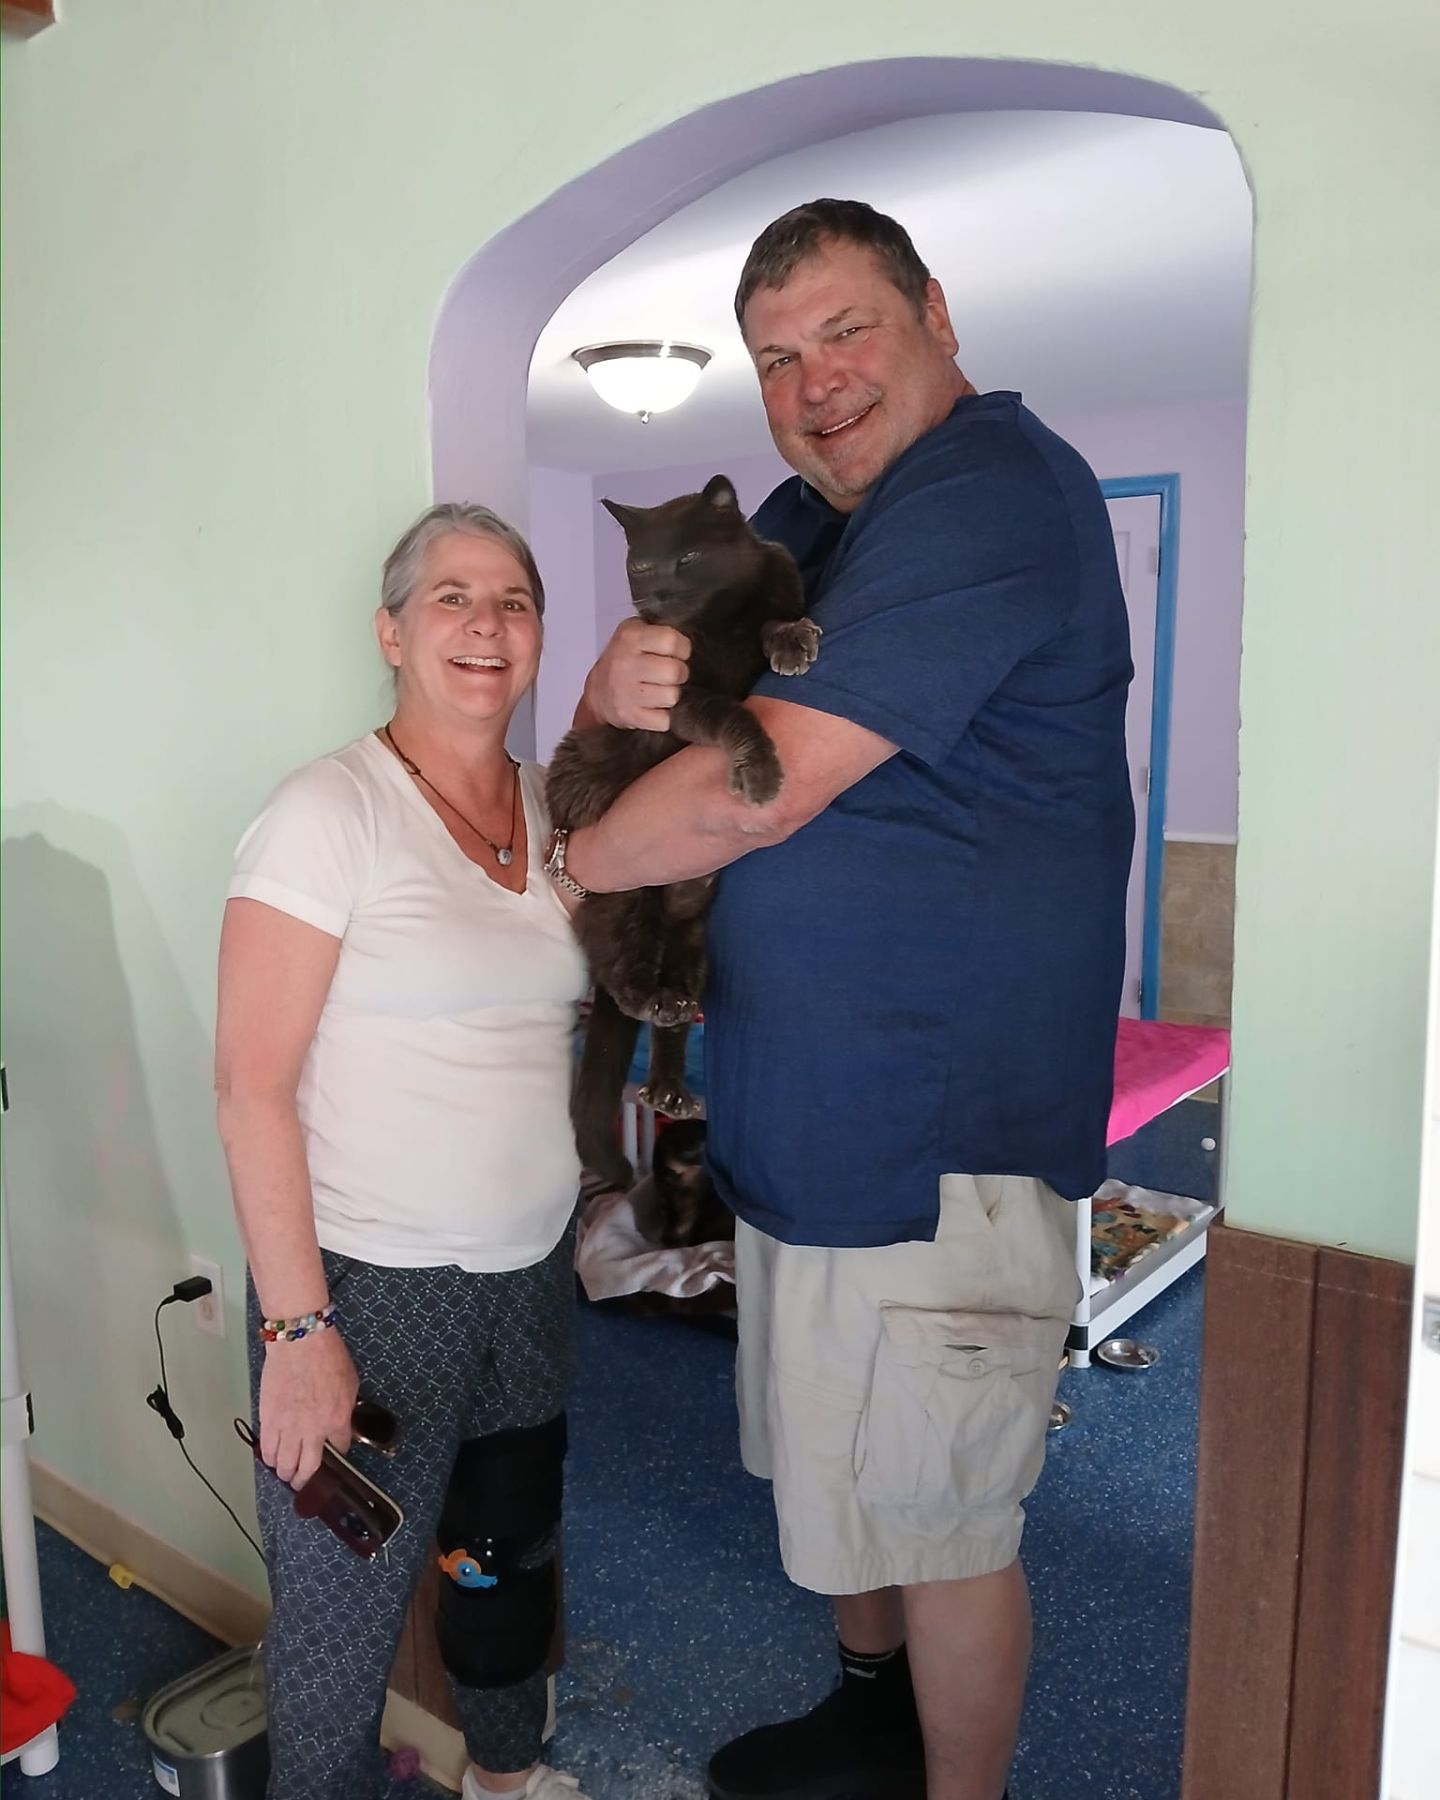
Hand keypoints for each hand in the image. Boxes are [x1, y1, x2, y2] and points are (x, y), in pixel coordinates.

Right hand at [259, 1327, 357, 1489]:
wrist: (300, 1341)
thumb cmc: (328, 1356)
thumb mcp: (350, 1384)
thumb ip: (345, 1410)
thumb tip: (340, 1426)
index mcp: (336, 1420)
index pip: (339, 1451)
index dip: (337, 1455)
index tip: (334, 1456)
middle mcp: (312, 1430)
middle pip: (307, 1468)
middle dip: (305, 1479)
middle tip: (303, 1482)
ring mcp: (288, 1426)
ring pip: (284, 1464)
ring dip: (285, 1473)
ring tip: (287, 1474)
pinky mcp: (268, 1419)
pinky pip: (267, 1448)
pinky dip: (269, 1458)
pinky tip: (272, 1459)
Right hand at [583, 617, 689, 730]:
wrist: (598, 692)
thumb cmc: (624, 659)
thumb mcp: (636, 632)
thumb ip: (661, 631)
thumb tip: (694, 636)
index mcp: (630, 637)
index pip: (671, 640)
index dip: (682, 648)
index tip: (678, 653)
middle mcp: (625, 664)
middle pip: (675, 671)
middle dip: (679, 673)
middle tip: (670, 674)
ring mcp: (625, 692)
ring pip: (672, 696)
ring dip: (671, 695)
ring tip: (660, 689)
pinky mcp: (629, 716)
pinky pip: (664, 720)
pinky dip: (664, 716)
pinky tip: (654, 706)